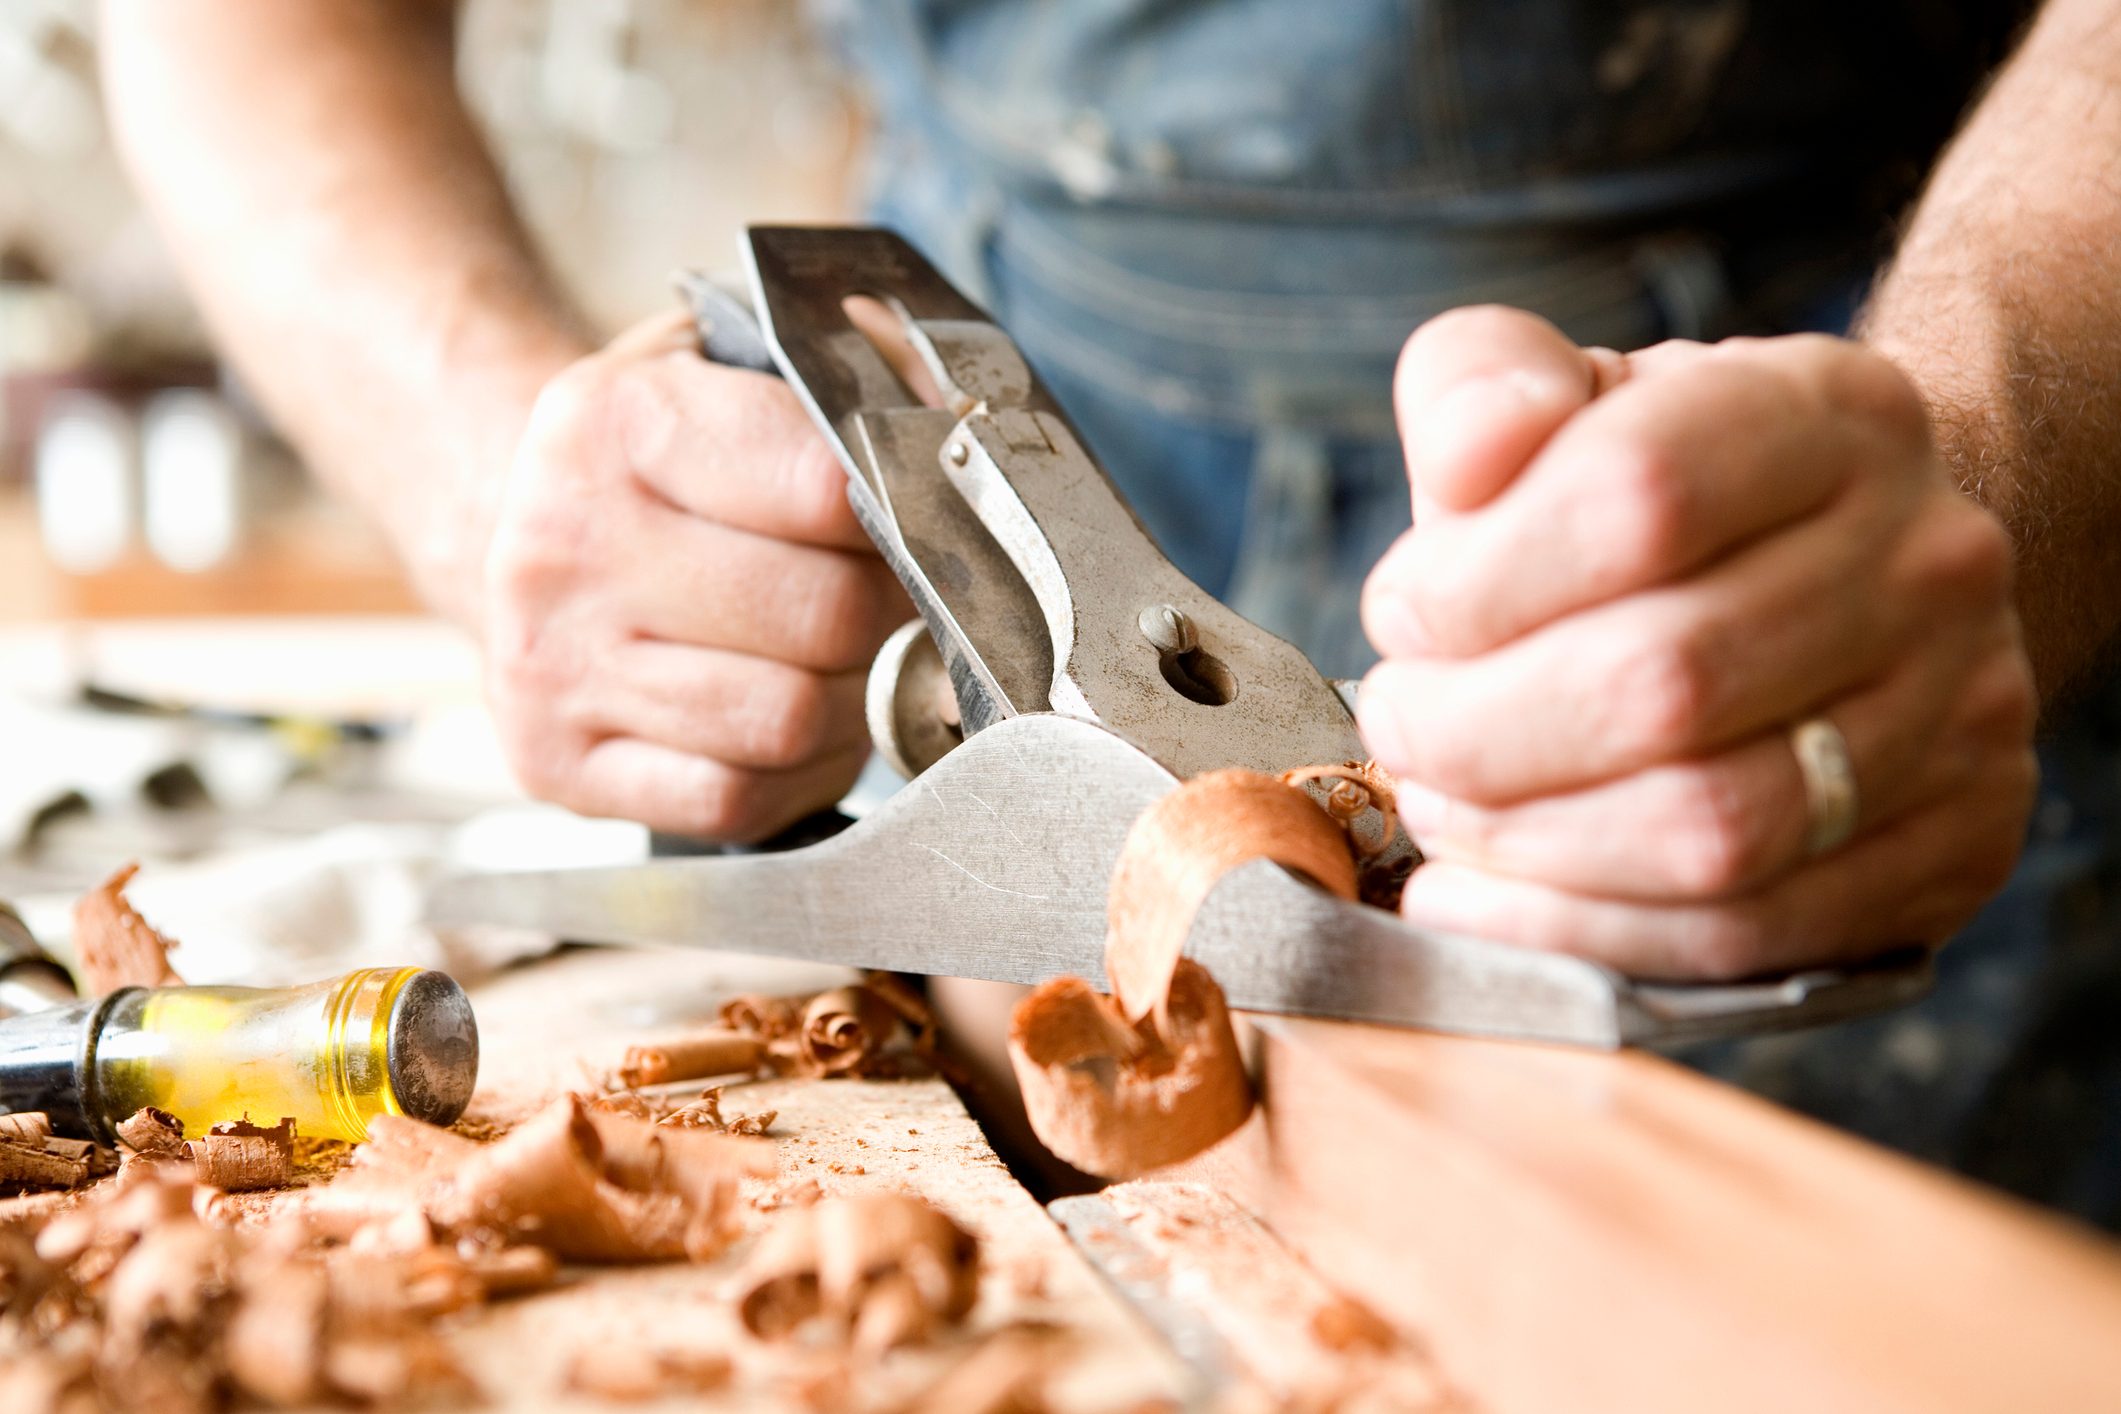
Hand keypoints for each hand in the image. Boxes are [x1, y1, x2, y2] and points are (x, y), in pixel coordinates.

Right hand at [480, 311, 908, 839]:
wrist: (502, 518)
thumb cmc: (650, 457)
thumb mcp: (723, 366)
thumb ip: (844, 377)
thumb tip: (948, 420)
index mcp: (611, 422)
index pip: (827, 489)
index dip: (903, 517)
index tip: (914, 521)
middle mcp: (562, 544)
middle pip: (824, 617)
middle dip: (885, 616)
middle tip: (887, 601)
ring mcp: (550, 663)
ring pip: (787, 719)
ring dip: (845, 703)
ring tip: (834, 663)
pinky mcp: (553, 763)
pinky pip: (733, 799)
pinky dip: (786, 774)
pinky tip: (778, 725)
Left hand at [1355, 307, 2037, 979]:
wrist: (1844, 574)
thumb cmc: (1659, 495)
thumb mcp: (1563, 398)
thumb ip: (1484, 387)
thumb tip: (1471, 452)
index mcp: (1827, 416)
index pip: (1641, 495)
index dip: (1479, 582)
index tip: (1401, 616)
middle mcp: (1927, 558)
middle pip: (1667, 681)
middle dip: (1478, 729)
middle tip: (1402, 728)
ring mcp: (1962, 711)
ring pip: (1711, 828)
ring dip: (1526, 840)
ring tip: (1442, 805)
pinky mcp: (1958, 846)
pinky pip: (1746, 933)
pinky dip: (1579, 933)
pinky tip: (1481, 900)